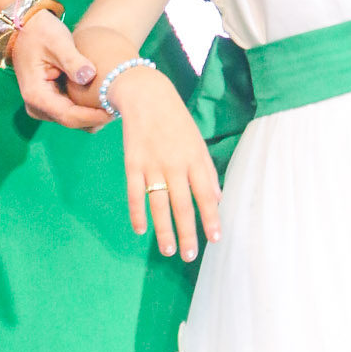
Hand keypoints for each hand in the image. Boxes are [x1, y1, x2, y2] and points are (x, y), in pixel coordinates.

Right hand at [9, 11, 108, 130]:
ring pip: (72, 119)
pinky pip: (70, 111)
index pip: (68, 116)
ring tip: (115, 102)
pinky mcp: (49, 101)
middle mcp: (37, 106)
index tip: (114, 110)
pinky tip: (104, 97)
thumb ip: (72, 60)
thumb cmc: (41, 32)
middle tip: (121, 108)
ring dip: (93, 114)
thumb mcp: (58, 41)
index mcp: (36, 95)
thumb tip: (89, 76)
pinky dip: (87, 107)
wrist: (25, 27)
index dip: (93, 116)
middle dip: (96, 117)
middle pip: (71, 121)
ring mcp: (42, 106)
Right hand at [110, 63, 220, 261]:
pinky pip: (135, 194)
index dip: (211, 217)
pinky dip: (137, 213)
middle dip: (187, 233)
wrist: (147, 95)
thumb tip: (217, 199)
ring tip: (167, 250)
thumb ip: (207, 170)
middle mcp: (175, 164)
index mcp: (194, 158)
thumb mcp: (198, 141)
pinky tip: (140, 230)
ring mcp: (152, 164)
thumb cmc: (177, 121)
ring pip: (159, 204)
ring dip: (163, 230)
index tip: (215, 238)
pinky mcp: (132, 163)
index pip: (206, 194)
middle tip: (189, 255)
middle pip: (182, 205)